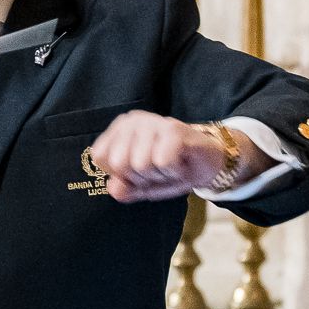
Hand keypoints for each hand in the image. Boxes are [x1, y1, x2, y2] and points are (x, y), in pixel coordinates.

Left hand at [91, 111, 238, 202]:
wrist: (207, 162)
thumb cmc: (171, 169)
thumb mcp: (143, 184)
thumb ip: (124, 188)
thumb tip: (114, 188)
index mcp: (119, 129)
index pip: (101, 158)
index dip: (121, 173)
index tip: (139, 169)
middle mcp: (133, 120)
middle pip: (119, 163)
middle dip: (140, 176)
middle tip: (157, 168)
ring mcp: (153, 122)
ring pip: (141, 164)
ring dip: (159, 174)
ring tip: (170, 165)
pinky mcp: (173, 128)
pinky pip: (162, 162)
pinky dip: (173, 171)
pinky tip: (180, 163)